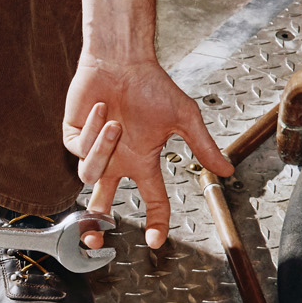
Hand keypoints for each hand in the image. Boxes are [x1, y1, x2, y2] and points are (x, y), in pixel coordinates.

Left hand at [64, 0, 231, 249]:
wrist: (122, 60)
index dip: (156, 222)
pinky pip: (79, 150)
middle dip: (95, 226)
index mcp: (143, 161)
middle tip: (93, 241)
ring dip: (103, 150)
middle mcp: (117, 161)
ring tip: (116, 124)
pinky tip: (102, 109)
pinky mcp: (74, 136)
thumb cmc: (153, 84)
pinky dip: (92, 131)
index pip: (152, 200)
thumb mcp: (184, 118)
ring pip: (90, 175)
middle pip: (103, 203)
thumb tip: (227, 172)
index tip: (157, 242)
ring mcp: (94, 151)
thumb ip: (203, 147)